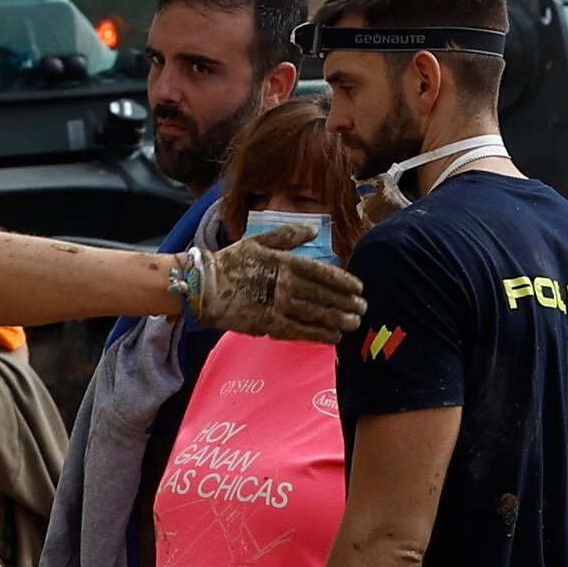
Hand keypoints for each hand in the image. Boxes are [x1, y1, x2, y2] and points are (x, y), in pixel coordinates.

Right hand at [181, 221, 364, 341]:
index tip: (359, 288)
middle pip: (322, 295)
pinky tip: (333, 337)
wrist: (204, 286)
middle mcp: (283, 283)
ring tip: (353, 323)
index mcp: (283, 261)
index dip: (343, 281)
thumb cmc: (232, 261)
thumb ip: (288, 235)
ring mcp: (275, 305)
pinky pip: (298, 331)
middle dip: (345, 302)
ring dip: (337, 319)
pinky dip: (317, 334)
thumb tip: (314, 230)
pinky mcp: (267, 324)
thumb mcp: (259, 241)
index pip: (321, 272)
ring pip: (314, 314)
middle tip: (363, 308)